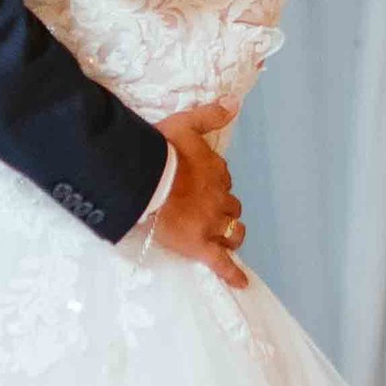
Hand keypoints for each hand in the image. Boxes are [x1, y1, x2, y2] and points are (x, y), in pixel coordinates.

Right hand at [153, 108, 247, 290]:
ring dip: (232, 233)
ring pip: (233, 231)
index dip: (213, 182)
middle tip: (205, 209)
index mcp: (216, 171)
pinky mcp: (200, 246)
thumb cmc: (161, 151)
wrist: (145, 180)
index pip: (222, 179)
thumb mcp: (185, 123)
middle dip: (223, 207)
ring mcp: (212, 224)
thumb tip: (235, 104)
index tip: (198, 182)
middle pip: (230, 206)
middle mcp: (220, 199)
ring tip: (227, 237)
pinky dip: (232, 274)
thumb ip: (210, 115)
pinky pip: (222, 264)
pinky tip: (241, 282)